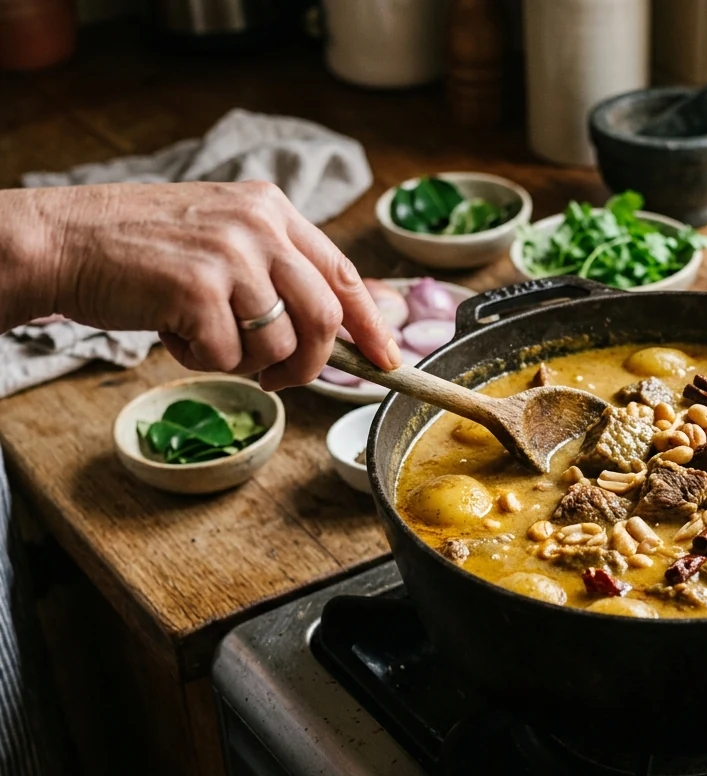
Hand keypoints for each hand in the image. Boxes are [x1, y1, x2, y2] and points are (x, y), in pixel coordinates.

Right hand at [2, 181, 400, 389]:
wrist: (61, 240)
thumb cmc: (139, 249)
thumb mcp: (221, 238)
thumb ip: (274, 270)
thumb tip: (331, 329)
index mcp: (271, 209)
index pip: (343, 273)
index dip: (372, 323)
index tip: (389, 358)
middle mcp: (259, 225)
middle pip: (325, 317)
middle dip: (312, 364)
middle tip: (280, 378)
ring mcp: (231, 254)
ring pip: (279, 344)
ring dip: (245, 362)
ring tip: (202, 337)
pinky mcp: (199, 288)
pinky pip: (228, 356)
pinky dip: (202, 360)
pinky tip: (172, 331)